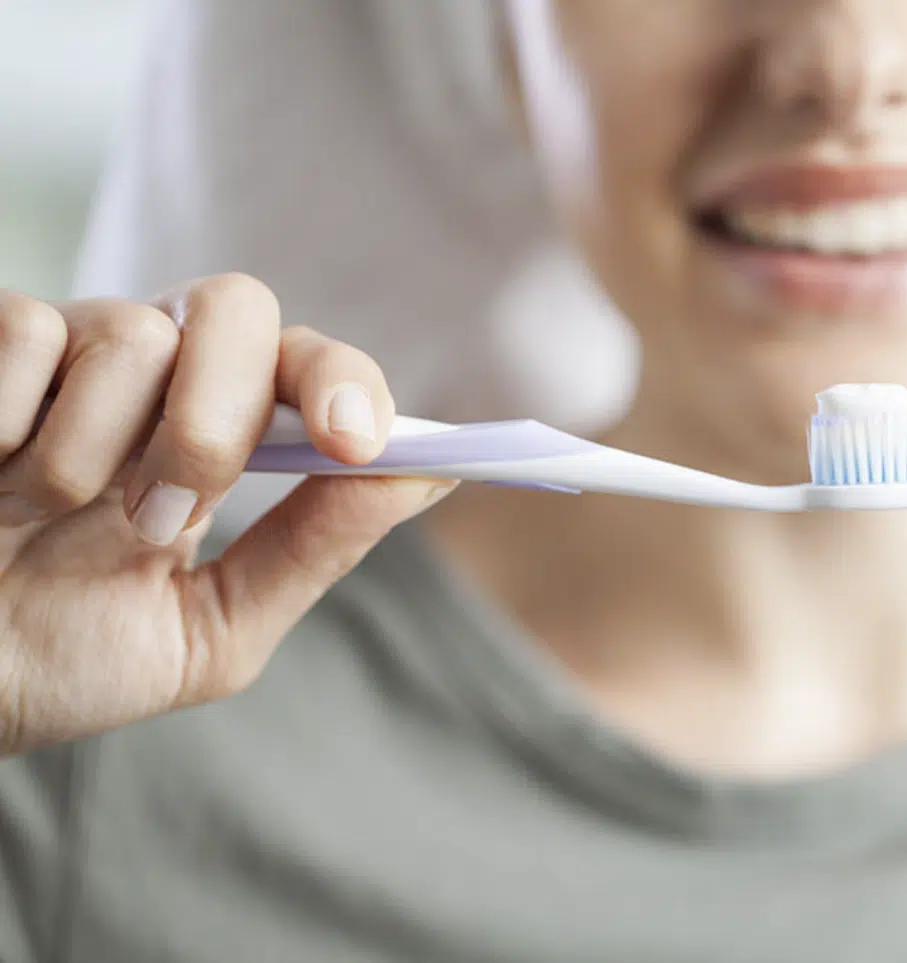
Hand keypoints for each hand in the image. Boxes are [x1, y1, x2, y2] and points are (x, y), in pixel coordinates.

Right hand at [0, 275, 453, 754]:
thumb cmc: (71, 656)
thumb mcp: (213, 627)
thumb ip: (315, 547)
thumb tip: (429, 477)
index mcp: (226, 432)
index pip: (311, 364)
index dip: (344, 384)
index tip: (352, 443)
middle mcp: (160, 372)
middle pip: (239, 309)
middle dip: (213, 423)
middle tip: (160, 520)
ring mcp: (73, 347)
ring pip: (132, 335)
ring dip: (88, 459)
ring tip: (36, 518)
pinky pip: (25, 335)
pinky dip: (5, 430)